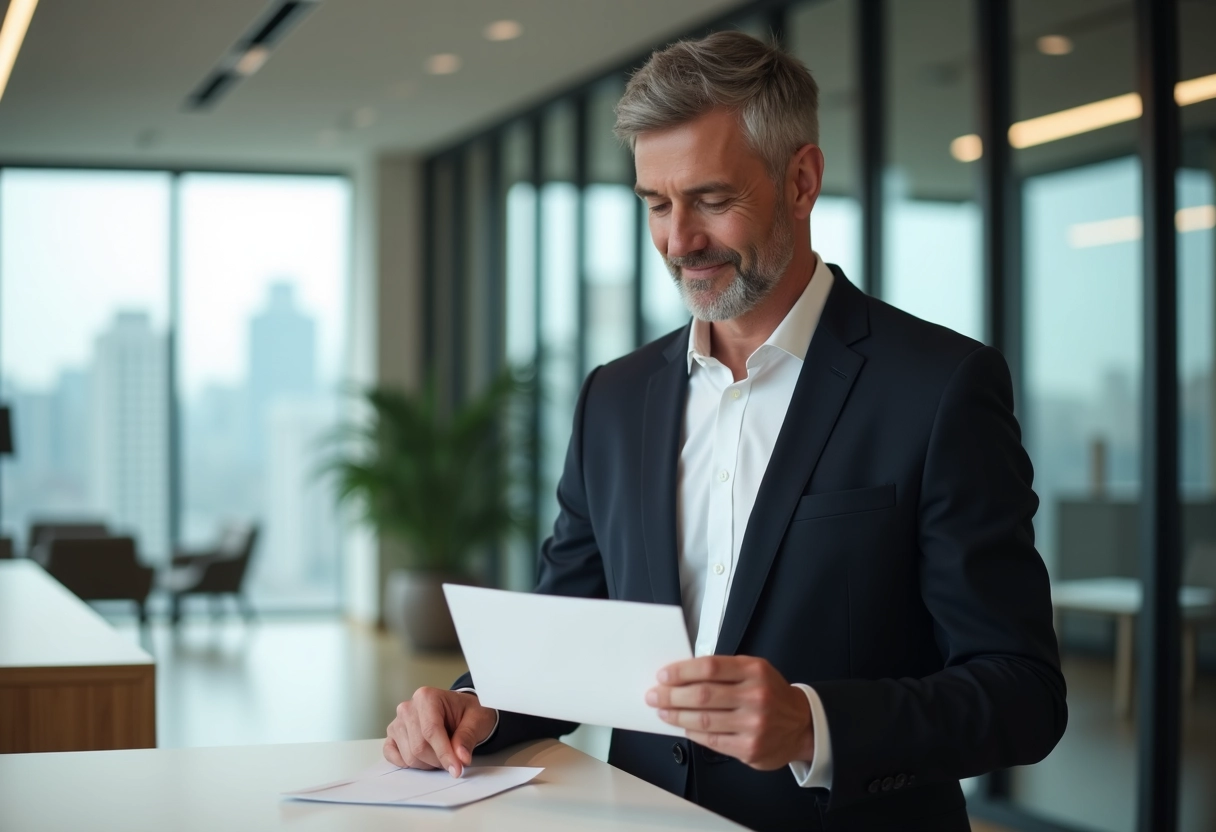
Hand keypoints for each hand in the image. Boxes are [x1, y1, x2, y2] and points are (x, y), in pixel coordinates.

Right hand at [384, 687, 497, 776]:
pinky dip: (409, 763)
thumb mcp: (476, 720)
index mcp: (427, 697)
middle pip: (419, 747)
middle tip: (454, 760)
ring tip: (441, 754)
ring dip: (428, 764)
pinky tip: (425, 758)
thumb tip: (461, 758)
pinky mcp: (392, 735)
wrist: (459, 710)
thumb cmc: (466, 713)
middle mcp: (408, 708)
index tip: (457, 769)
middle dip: (438, 760)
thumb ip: (467, 737)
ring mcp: (397, 722)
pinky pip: (393, 756)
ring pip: (409, 756)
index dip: (444, 753)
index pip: (431, 731)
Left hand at [647, 656, 813, 769]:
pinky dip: (693, 733)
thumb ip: (724, 671)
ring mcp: (753, 724)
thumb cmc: (771, 694)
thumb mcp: (754, 671)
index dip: (681, 671)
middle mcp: (755, 696)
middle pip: (702, 695)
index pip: (709, 668)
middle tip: (655, 695)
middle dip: (672, 695)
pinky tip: (684, 726)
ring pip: (703, 720)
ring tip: (663, 711)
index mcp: (754, 671)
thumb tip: (683, 676)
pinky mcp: (749, 748)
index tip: (663, 675)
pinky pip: (712, 740)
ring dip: (677, 715)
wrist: (801, 725)